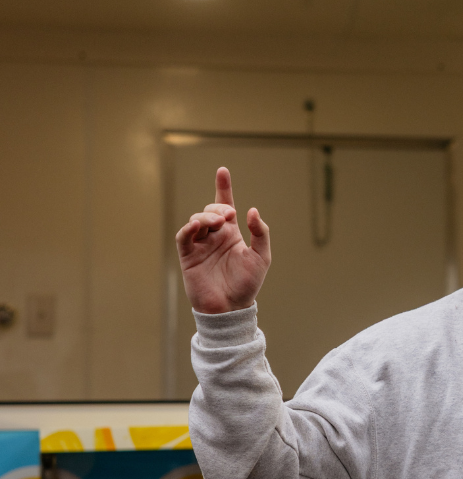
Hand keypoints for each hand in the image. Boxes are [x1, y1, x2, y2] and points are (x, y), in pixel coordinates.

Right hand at [175, 167, 270, 313]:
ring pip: (197, 220)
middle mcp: (215, 237)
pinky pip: (184, 236)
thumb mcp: (262, 257)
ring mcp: (200, 245)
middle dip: (218, 208)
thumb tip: (251, 210)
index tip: (223, 171)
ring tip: (218, 224)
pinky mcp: (188, 255)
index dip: (223, 188)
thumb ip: (260, 233)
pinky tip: (197, 226)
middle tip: (228, 216)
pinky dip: (189, 228)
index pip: (225, 206)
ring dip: (206, 217)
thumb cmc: (247, 284)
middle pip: (211, 211)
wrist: (231, 308)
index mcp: (231, 234)